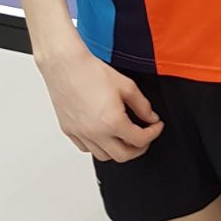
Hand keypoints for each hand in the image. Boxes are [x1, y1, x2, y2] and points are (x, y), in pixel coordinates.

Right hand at [37, 42, 163, 161]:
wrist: (65, 65)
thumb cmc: (91, 72)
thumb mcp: (127, 86)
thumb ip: (143, 106)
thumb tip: (151, 118)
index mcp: (112, 122)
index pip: (140, 140)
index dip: (154, 134)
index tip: (156, 127)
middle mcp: (95, 132)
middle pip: (123, 156)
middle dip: (139, 148)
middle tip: (145, 137)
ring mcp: (80, 133)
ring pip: (104, 156)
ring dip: (118, 150)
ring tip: (125, 137)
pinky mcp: (69, 130)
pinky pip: (86, 148)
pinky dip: (98, 146)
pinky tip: (105, 134)